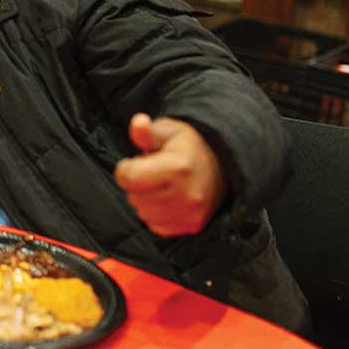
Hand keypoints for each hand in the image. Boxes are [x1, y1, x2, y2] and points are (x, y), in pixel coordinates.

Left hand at [114, 113, 226, 236]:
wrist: (222, 166)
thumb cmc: (188, 146)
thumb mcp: (168, 131)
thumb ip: (147, 131)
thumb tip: (139, 122)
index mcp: (178, 168)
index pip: (129, 177)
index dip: (126, 167)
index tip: (136, 161)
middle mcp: (186, 195)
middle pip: (134, 196)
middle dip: (137, 183)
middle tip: (154, 172)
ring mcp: (190, 213)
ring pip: (142, 212)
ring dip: (145, 199)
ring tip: (162, 184)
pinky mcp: (191, 226)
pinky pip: (154, 225)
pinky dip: (155, 213)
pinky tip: (167, 198)